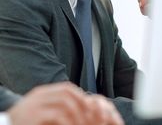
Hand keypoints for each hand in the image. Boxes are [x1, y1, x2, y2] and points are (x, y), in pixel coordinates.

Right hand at [8, 82, 123, 124]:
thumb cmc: (25, 123)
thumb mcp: (39, 110)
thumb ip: (53, 106)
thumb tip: (76, 107)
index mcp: (42, 92)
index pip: (66, 88)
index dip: (80, 96)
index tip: (89, 107)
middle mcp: (39, 96)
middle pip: (67, 93)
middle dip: (81, 104)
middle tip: (90, 116)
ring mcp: (36, 105)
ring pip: (64, 103)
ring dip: (77, 115)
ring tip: (83, 124)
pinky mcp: (34, 117)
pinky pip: (57, 116)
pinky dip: (68, 122)